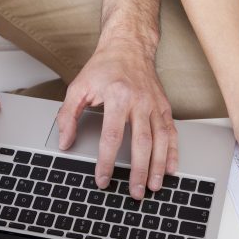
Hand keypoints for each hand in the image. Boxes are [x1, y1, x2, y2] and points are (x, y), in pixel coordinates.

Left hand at [57, 42, 177, 199]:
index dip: (107, 162)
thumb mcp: (78, 87)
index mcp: (117, 96)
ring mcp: (154, 105)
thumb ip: (67, 116)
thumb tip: (65, 142)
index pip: (111, 136)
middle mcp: (139, 101)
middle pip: (141, 143)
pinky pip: (171, 133)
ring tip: (154, 187)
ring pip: (160, 141)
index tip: (103, 179)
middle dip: (138, 171)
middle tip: (135, 193)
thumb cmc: (104, 67)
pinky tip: (170, 168)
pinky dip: (173, 152)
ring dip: (158, 166)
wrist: (129, 46)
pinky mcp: (164, 107)